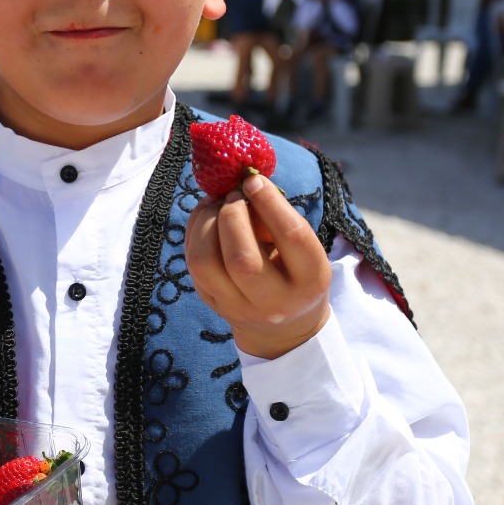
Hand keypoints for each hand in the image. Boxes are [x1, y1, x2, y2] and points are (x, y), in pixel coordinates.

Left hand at [184, 173, 332, 359]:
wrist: (284, 324)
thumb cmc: (295, 270)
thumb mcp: (303, 249)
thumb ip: (278, 219)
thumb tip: (244, 184)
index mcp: (310, 279)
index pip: (291, 236)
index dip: (270, 202)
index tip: (254, 181)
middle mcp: (275, 302)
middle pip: (241, 259)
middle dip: (232, 216)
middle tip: (233, 194)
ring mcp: (238, 308)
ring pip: (206, 263)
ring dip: (206, 223)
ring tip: (217, 204)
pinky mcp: (213, 304)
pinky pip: (193, 264)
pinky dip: (195, 231)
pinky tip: (206, 217)